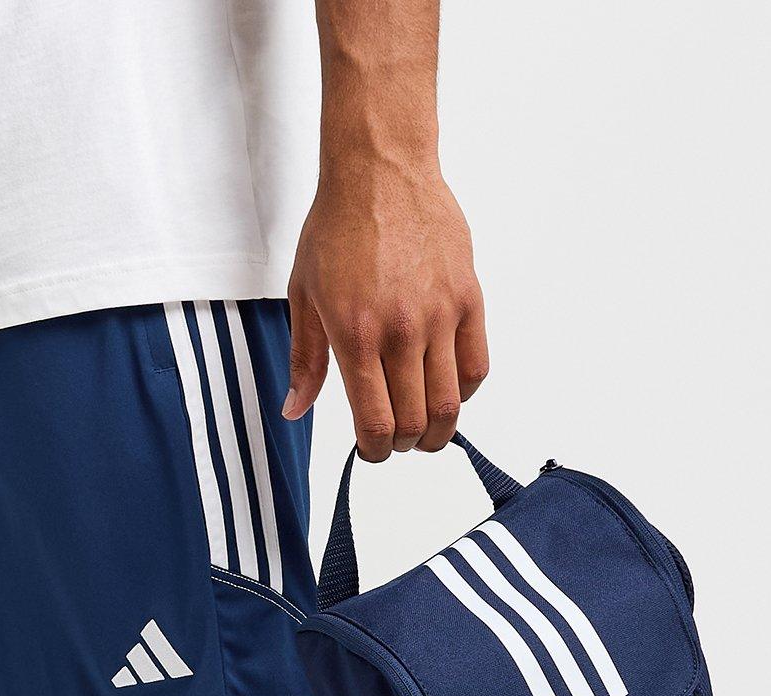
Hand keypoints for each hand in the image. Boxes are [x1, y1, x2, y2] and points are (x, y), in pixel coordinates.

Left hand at [284, 164, 487, 458]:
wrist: (380, 169)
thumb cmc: (336, 228)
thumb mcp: (303, 296)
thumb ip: (305, 360)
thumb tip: (295, 410)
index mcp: (355, 336)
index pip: (375, 422)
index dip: (374, 451)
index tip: (371, 451)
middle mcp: (400, 330)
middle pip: (415, 421)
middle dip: (403, 445)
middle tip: (395, 441)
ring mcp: (439, 314)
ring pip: (450, 402)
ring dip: (437, 428)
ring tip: (424, 428)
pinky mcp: (468, 296)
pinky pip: (475, 365)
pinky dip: (463, 391)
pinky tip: (446, 390)